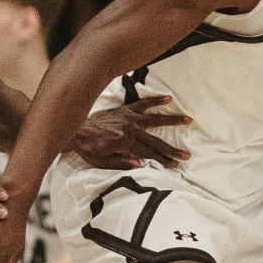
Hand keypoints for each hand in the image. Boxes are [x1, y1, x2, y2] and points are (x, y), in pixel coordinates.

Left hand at [67, 97, 189, 169]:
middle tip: (186, 155)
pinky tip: (167, 98)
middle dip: (171, 149)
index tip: (175, 164)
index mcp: (124, 143)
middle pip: (155, 140)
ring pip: (154, 119)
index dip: (162, 160)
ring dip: (172, 120)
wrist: (75, 130)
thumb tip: (141, 164)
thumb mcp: (102, 162)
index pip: (148, 153)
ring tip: (188, 119)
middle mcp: (129, 128)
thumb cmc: (87, 149)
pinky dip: (154, 100)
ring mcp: (127, 118)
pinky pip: (141, 104)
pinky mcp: (124, 110)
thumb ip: (122, 163)